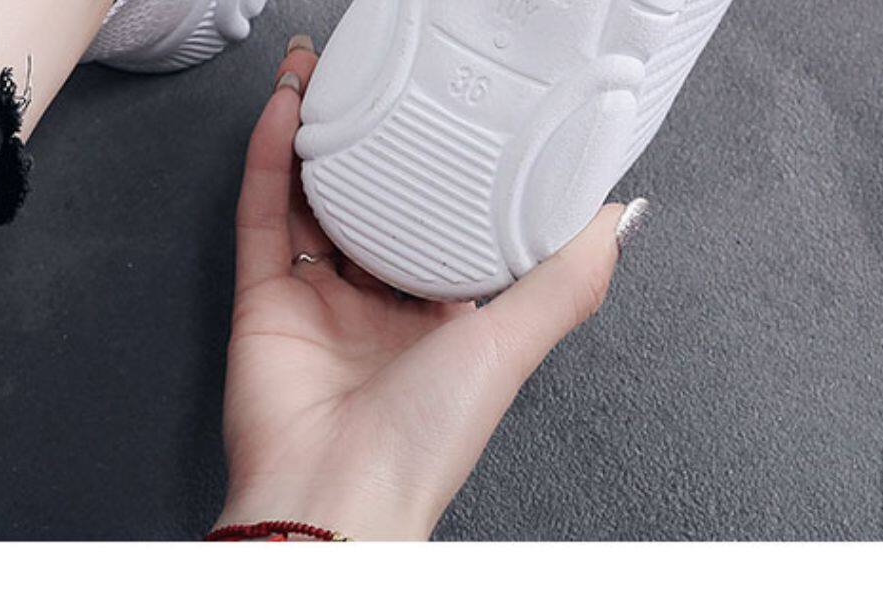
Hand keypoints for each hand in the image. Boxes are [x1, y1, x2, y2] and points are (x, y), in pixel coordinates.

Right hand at [216, 39, 633, 539]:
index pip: (446, 232)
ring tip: (327, 78)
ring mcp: (319, 307)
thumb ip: (565, 278)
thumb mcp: (513, 343)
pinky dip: (270, 163)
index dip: (447, 175)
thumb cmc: (424, 442)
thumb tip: (618, 218)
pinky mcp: (264, 303)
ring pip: (315, 203)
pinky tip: (285, 114)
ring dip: (319, 138)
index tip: (455, 122)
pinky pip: (265, 217)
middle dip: (376, 148)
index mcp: (444, 326)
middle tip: (381, 88)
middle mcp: (380, 314)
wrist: (336, 490)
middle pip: (375, 209)